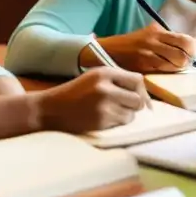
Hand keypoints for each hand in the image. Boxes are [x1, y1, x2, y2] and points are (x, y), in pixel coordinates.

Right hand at [35, 68, 149, 133]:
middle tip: (124, 106)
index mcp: (104, 73)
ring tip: (109, 112)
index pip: (137, 80)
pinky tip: (102, 118)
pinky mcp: (101, 121)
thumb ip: (117, 81)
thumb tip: (145, 97)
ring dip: (125, 115)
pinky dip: (116, 123)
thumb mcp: (94, 78)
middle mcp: (106, 87)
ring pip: (131, 114)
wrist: (51, 109)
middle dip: (134, 105)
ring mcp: (103, 106)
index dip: (141, 90)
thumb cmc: (75, 93)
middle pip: (138, 99)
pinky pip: (121, 123)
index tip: (140, 98)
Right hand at [93, 23, 195, 72]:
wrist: (109, 51)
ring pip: (174, 66)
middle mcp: (153, 42)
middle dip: (188, 62)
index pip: (185, 40)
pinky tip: (163, 73)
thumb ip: (174, 38)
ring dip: (178, 70)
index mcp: (157, 32)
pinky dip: (167, 75)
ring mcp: (147, 56)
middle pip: (182, 55)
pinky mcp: (141, 69)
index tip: (194, 54)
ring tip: (174, 68)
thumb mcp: (152, 34)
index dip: (194, 49)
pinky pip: (162, 74)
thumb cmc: (134, 43)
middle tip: (186, 64)